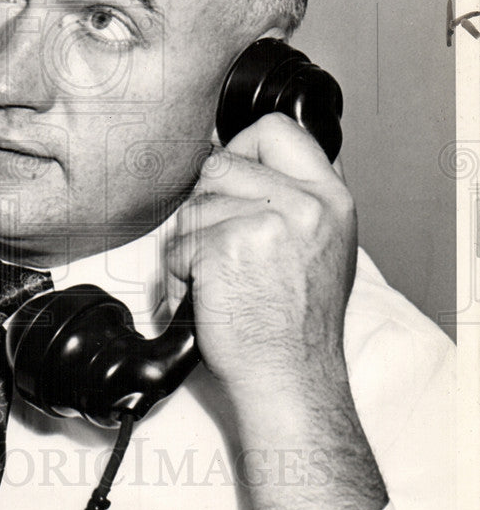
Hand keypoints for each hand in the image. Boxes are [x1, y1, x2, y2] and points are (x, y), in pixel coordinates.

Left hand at [166, 113, 386, 509]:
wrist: (291, 379)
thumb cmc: (298, 325)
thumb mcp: (323, 247)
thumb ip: (293, 200)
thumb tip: (243, 160)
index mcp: (331, 199)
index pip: (275, 130)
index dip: (241, 148)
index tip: (232, 175)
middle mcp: (304, 205)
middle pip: (220, 163)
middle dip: (207, 203)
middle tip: (221, 244)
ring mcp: (264, 224)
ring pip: (194, 205)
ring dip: (191, 243)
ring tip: (219, 279)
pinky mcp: (225, 249)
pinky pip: (178, 243)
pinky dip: (178, 273)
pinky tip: (205, 296)